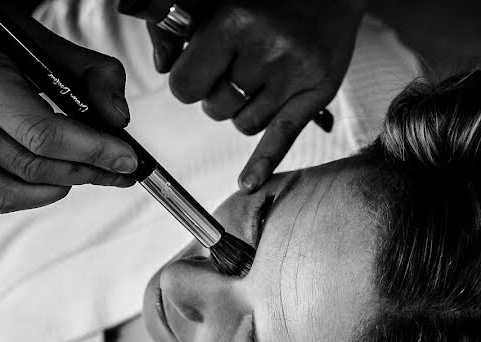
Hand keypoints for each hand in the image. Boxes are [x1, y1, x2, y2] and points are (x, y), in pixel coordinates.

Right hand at [0, 1, 137, 212]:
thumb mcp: (38, 34)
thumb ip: (87, 71)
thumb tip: (119, 120)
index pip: (40, 132)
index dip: (90, 151)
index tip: (129, 158)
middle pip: (29, 165)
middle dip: (86, 172)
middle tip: (123, 171)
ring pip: (11, 190)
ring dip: (63, 186)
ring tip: (96, 174)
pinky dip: (32, 193)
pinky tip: (58, 179)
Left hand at [148, 0, 366, 190]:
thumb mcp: (218, 4)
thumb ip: (178, 31)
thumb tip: (161, 65)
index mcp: (235, 20)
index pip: (185, 86)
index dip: (189, 84)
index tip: (200, 73)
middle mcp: (266, 47)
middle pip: (216, 109)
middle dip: (219, 97)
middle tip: (238, 70)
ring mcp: (295, 71)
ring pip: (244, 125)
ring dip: (245, 111)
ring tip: (262, 78)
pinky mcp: (319, 91)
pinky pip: (282, 137)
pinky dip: (263, 164)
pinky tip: (248, 184)